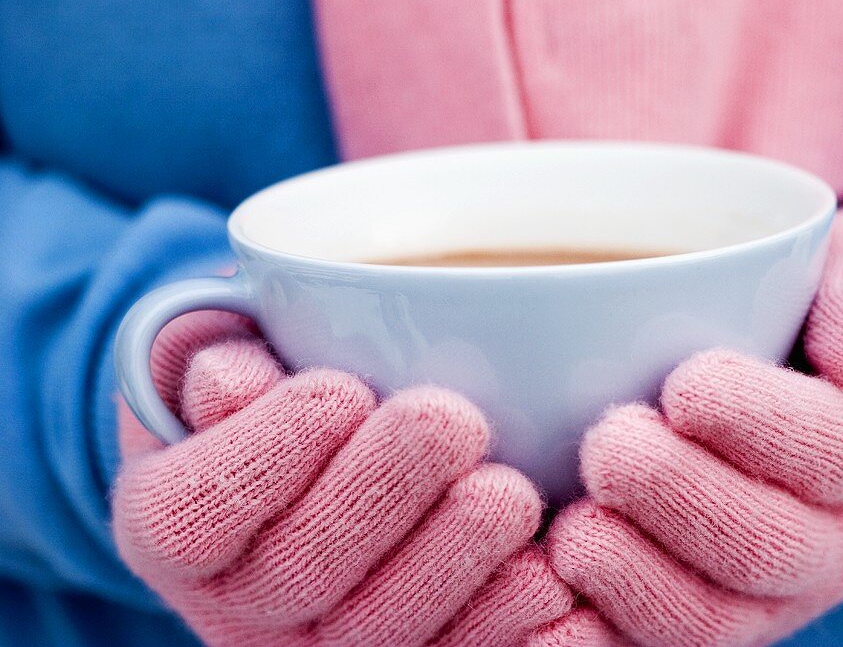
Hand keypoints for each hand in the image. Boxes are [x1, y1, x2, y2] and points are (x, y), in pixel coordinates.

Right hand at [113, 312, 574, 645]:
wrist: (311, 452)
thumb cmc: (269, 384)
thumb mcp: (217, 348)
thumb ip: (209, 351)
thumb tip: (230, 384)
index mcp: (173, 520)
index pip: (193, 511)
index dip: (266, 458)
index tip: (340, 392)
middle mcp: (235, 601)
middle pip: (298, 573)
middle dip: (381, 496)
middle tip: (450, 423)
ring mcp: (317, 643)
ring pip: (374, 631)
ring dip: (449, 561)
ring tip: (506, 494)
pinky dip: (502, 624)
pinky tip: (546, 573)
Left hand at [547, 211, 842, 646]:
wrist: (820, 394)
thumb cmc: (818, 314)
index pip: (835, 452)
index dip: (759, 425)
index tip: (685, 381)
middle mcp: (839, 539)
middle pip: (769, 546)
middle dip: (680, 497)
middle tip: (609, 442)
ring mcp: (776, 593)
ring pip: (715, 617)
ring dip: (636, 575)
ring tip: (573, 525)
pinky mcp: (714, 616)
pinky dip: (602, 631)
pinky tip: (550, 586)